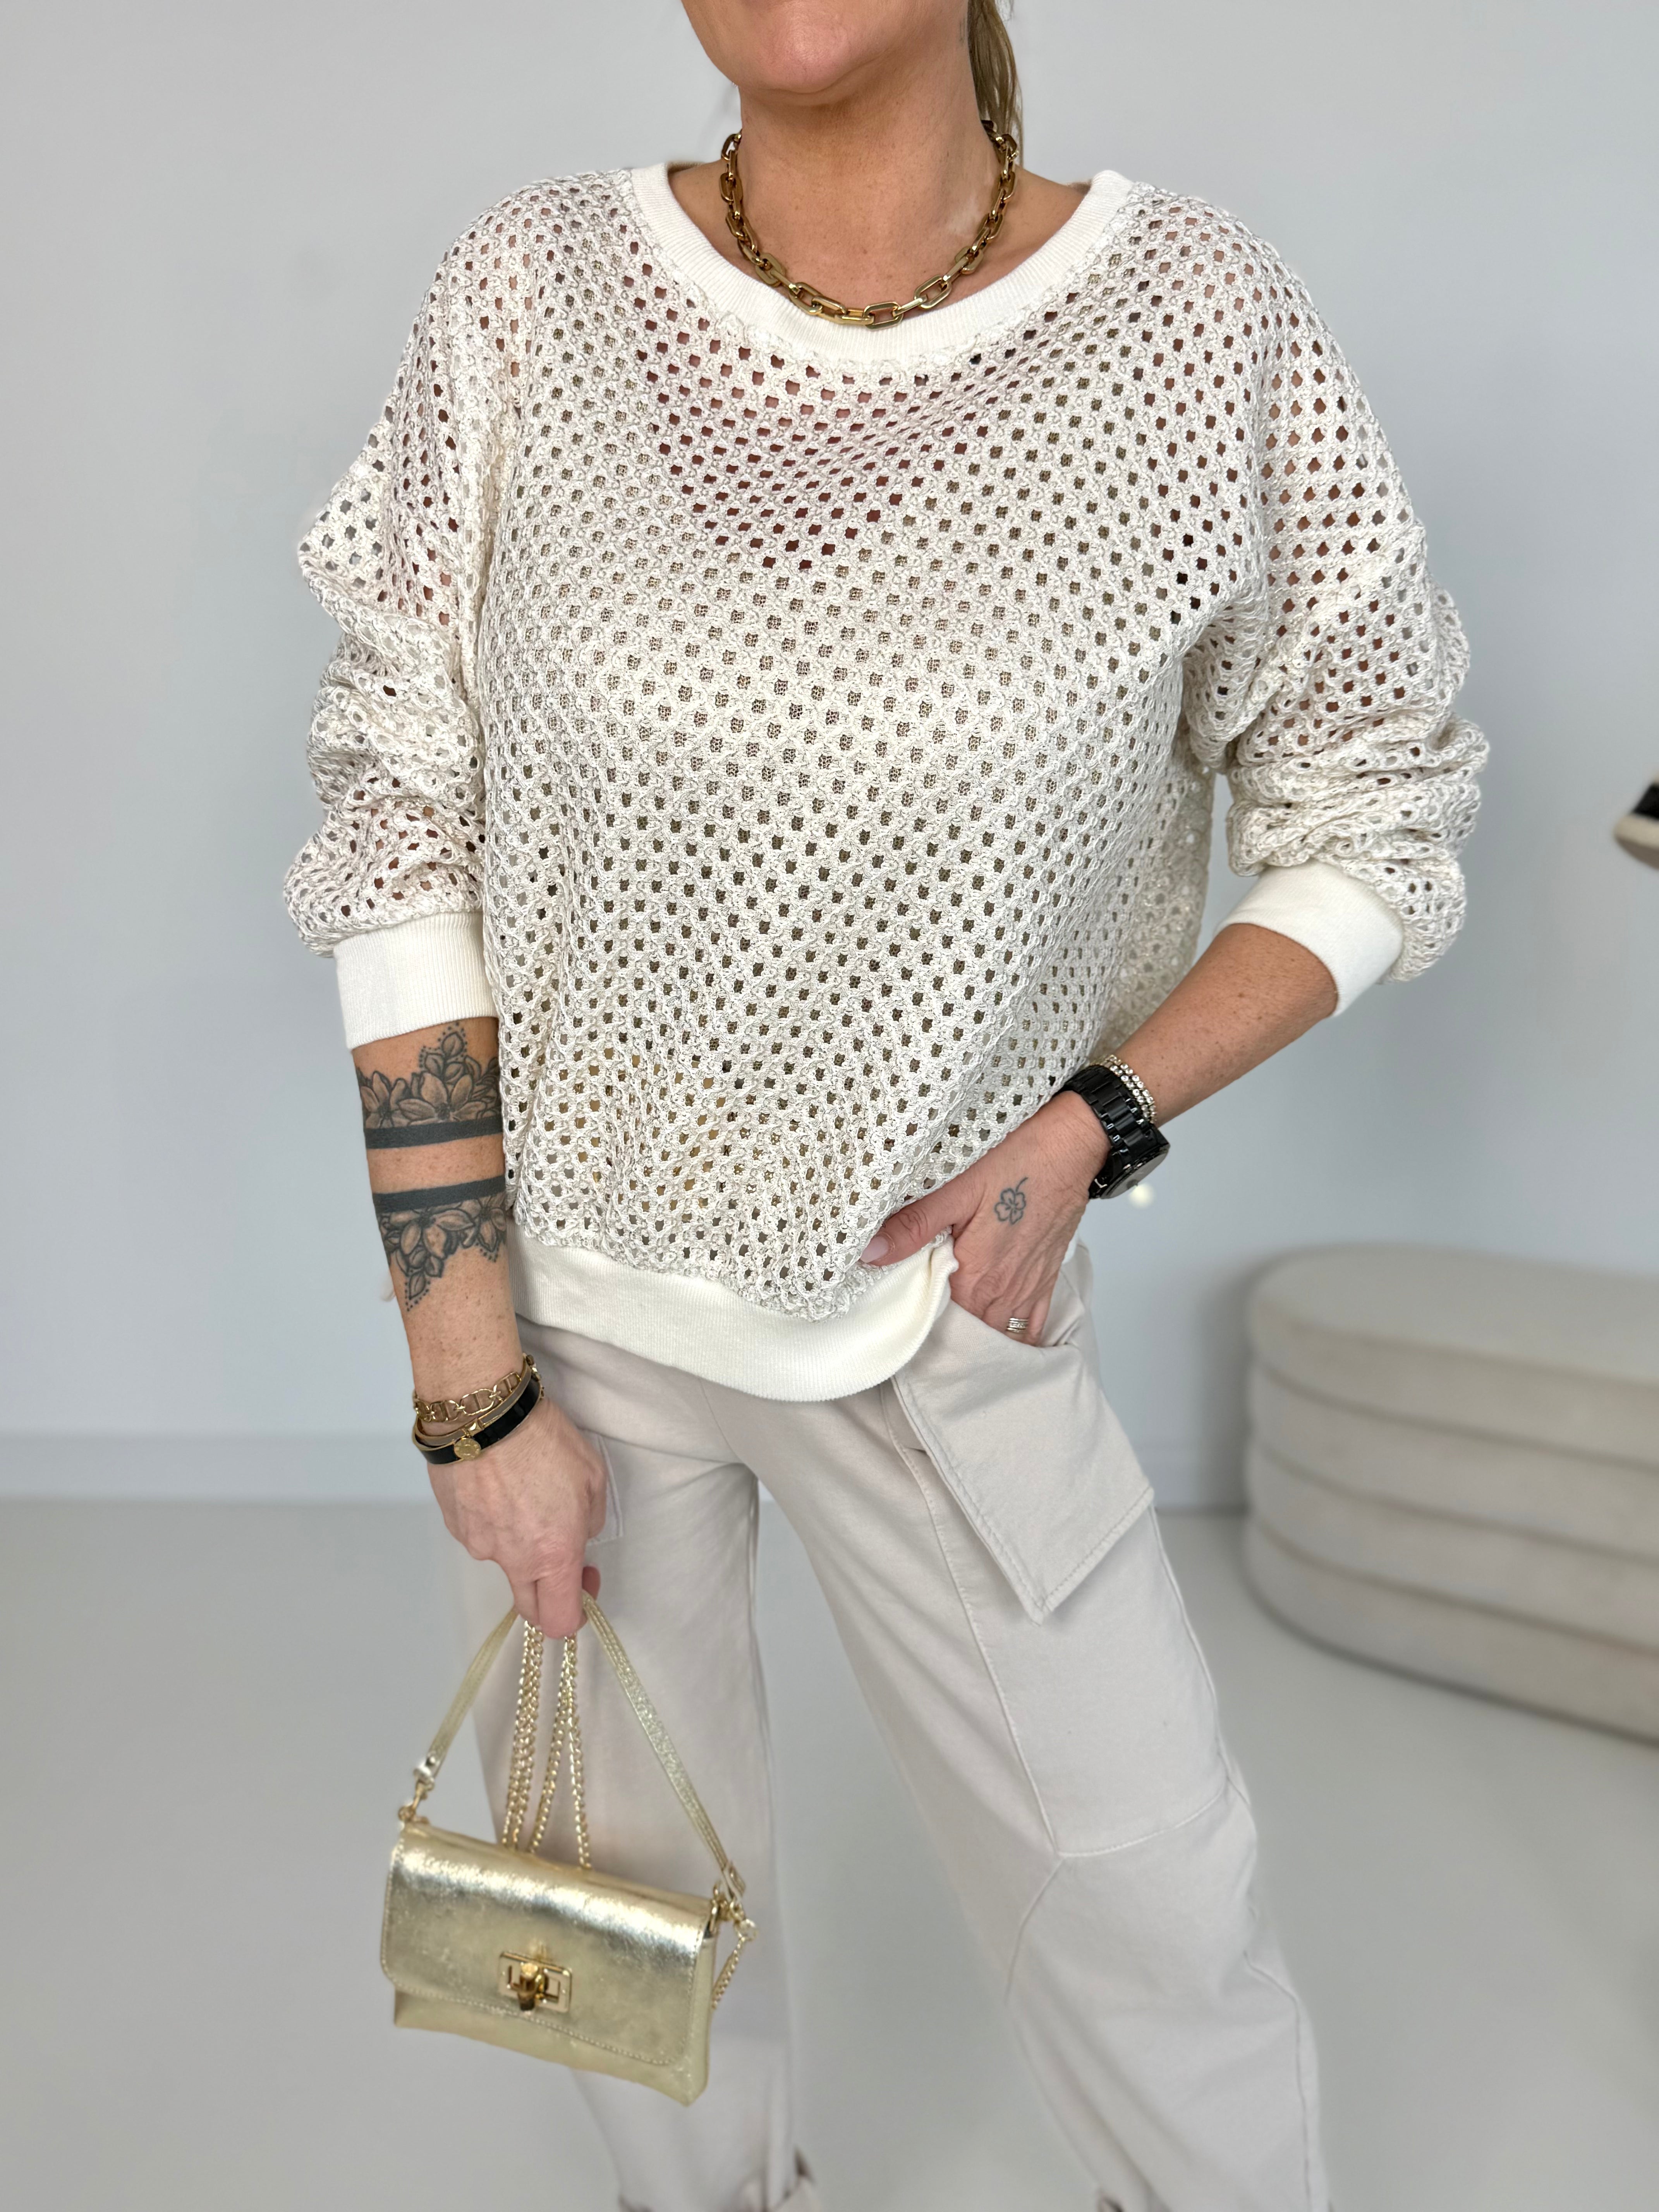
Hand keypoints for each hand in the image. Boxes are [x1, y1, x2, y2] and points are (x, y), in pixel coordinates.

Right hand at [427, 1392, 607, 1637]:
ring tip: (521, 1490)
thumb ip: (589, 1520)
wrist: (484, 1413)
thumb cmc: (544, 1440)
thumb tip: (577, 1535)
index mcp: (552, 1554)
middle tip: (559, 1550)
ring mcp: (478, 1544)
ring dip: (517, 1541)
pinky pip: (480, 1533)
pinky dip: (492, 1518)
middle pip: (529, 1606)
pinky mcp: (454, 1524)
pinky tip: (497, 1483)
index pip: (560, 1620)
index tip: (585, 1575)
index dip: (578, 1609)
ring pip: (503, 1559)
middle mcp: (512, 1560)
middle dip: (547, 1591)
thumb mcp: (592, 1476)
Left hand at [863, 1094, 1107, 1341]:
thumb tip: (870, 1253)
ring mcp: (1027, 1289)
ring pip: (998, 1335)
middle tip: (916, 1326)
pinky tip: (995, 1335)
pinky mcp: (1045, 1279)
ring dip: (975, 1337)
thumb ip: (914, 1225)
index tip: (896, 1318)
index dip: (915, 1323)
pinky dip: (1012, 1338)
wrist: (1069, 1148)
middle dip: (942, 1335)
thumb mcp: (955, 1188)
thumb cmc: (1015, 1162)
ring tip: (950, 1333)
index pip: (938, 1323)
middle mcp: (1003, 1292)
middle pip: (967, 1334)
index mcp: (976, 1276)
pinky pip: (1031, 1327)